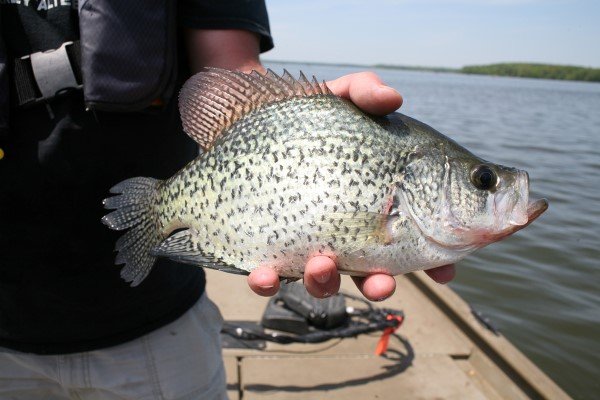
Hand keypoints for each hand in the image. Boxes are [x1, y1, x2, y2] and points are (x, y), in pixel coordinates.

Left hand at [247, 71, 455, 299]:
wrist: (245, 117)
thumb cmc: (304, 112)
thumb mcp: (338, 96)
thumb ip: (365, 91)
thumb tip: (393, 97)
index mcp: (376, 202)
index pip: (414, 239)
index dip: (435, 262)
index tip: (444, 272)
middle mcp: (345, 229)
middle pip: (370, 272)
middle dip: (378, 286)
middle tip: (382, 282)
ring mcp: (306, 242)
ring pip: (321, 280)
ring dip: (324, 282)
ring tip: (321, 264)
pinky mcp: (266, 246)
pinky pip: (268, 275)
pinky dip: (267, 281)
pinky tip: (264, 274)